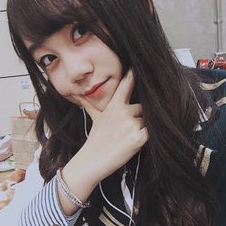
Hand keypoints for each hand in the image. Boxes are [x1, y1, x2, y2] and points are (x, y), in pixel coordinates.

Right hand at [59, 69, 147, 213]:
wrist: (93, 160)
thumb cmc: (96, 139)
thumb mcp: (94, 118)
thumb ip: (89, 104)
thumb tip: (75, 94)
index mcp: (114, 105)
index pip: (126, 85)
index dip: (133, 75)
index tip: (139, 65)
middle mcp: (123, 112)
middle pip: (142, 107)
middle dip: (139, 117)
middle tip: (126, 129)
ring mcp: (131, 124)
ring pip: (147, 121)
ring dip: (142, 129)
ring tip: (128, 138)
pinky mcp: (138, 138)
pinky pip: (151, 133)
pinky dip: (147, 137)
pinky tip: (135, 143)